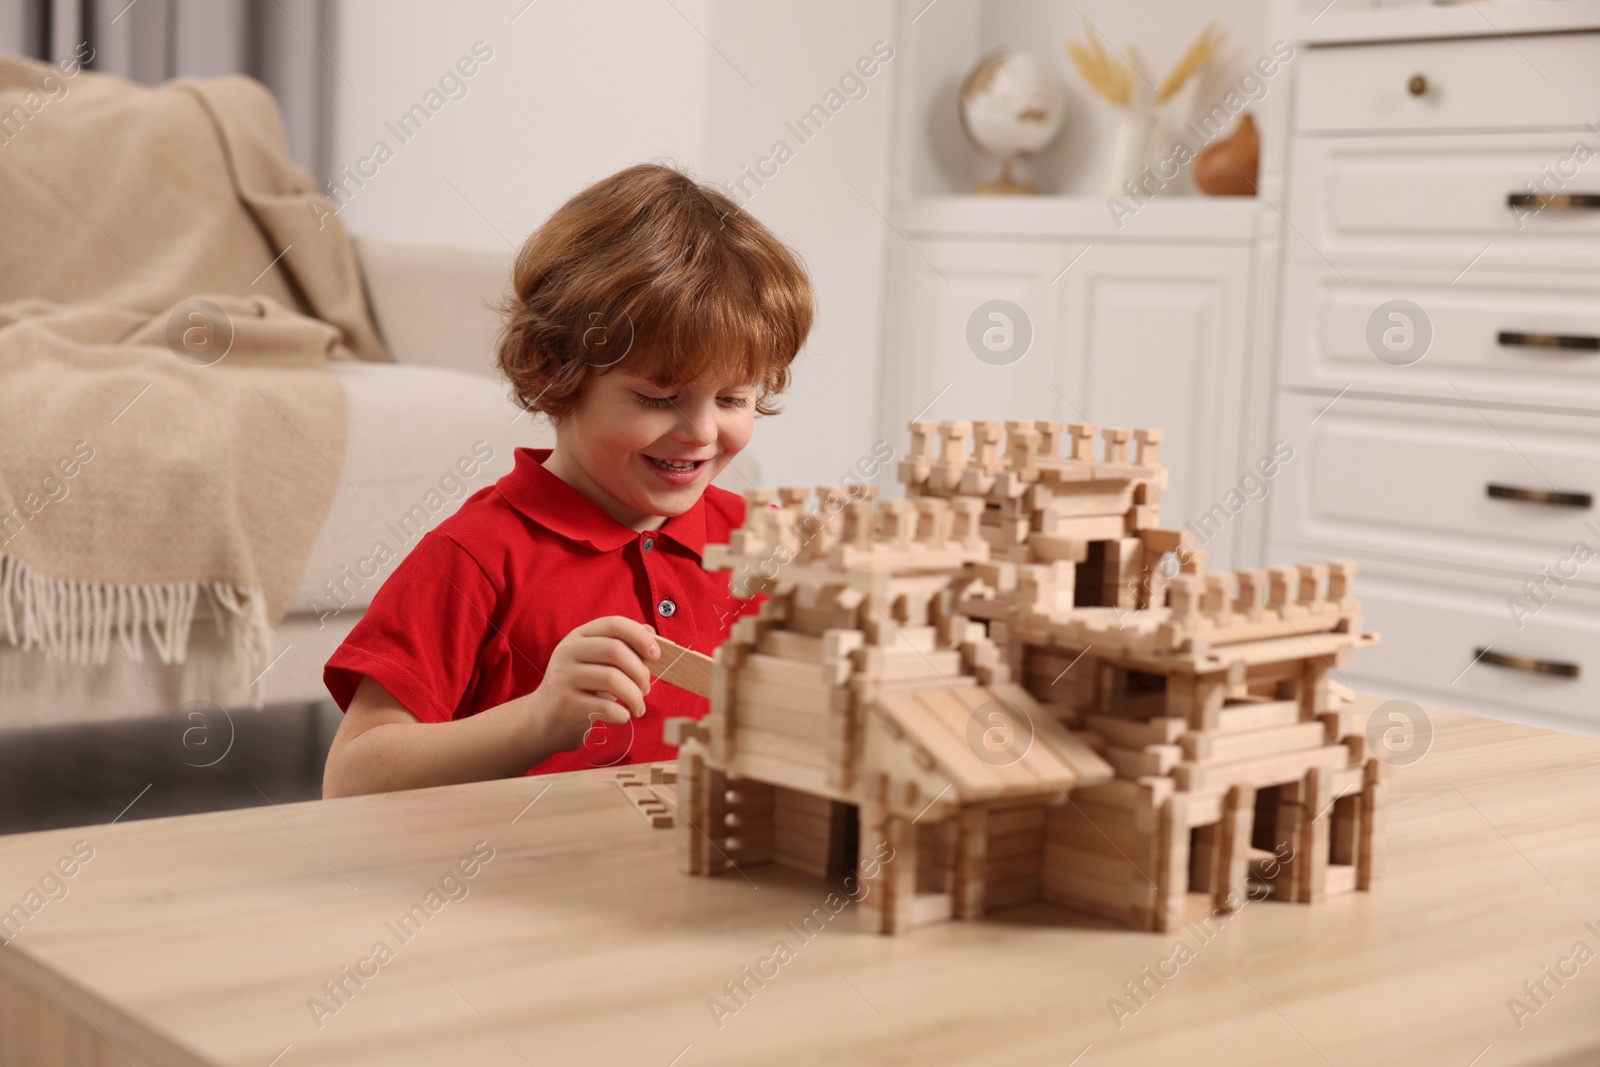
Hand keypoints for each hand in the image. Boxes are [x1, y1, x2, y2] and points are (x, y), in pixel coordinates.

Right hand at [523, 616, 659, 753]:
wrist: (543, 720)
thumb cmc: (579, 688)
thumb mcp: (595, 661)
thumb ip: (621, 645)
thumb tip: (651, 633)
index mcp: (579, 636)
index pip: (614, 624)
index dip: (640, 636)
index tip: (656, 655)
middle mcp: (568, 651)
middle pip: (615, 650)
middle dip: (640, 671)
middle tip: (646, 689)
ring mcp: (564, 677)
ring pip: (612, 679)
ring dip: (634, 696)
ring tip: (638, 707)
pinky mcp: (565, 704)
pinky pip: (604, 707)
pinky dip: (621, 714)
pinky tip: (623, 716)